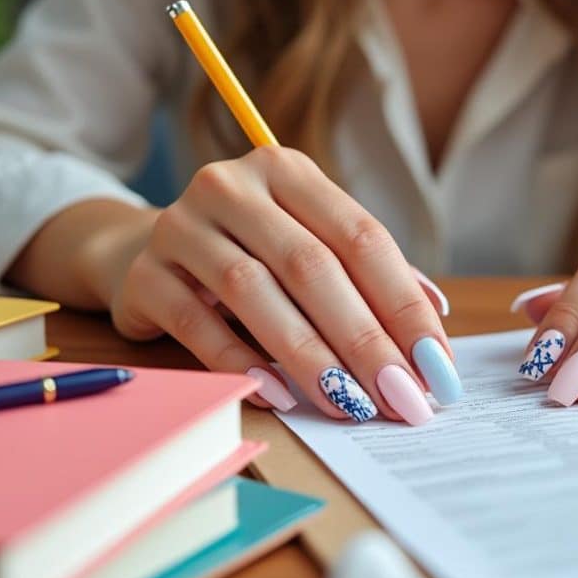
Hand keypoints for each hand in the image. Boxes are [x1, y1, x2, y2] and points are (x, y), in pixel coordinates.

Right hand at [105, 147, 458, 424]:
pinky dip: (242, 364)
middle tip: (401, 397)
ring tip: (350, 405)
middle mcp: (232, 187)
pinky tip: (279, 396)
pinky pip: (197, 324)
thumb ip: (368, 275)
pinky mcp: (144, 274)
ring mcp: (181, 227)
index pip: (361, 237)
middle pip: (312, 266)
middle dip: (365, 340)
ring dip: (310, 357)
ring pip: (255, 293)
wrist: (141, 251)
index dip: (404, 304)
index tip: (436, 365)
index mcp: (287, 172)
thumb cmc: (250, 253)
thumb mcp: (309, 245)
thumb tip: (435, 318)